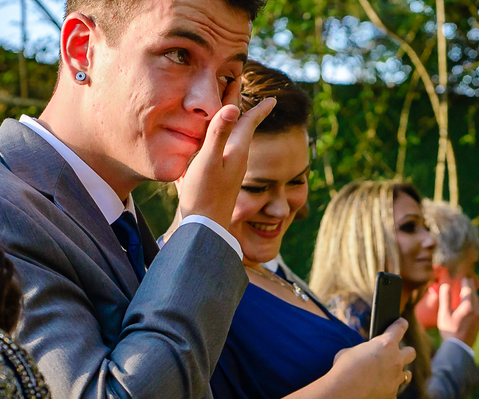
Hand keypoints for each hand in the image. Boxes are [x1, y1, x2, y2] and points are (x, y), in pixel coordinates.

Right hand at [174, 97, 276, 230]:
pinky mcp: (220, 177)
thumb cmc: (205, 194)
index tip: (273, 98)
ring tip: (232, 109)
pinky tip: (215, 139)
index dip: (260, 108)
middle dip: (243, 108)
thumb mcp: (209, 161)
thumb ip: (218, 134)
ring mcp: (229, 168)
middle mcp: (237, 158)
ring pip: (233, 138)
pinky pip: (224, 149)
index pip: (250, 122)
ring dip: (233, 122)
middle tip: (247, 93)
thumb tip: (232, 107)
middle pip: (242, 127)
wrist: (205, 226)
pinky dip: (221, 138)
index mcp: (237, 150)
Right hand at [330, 318, 415, 398]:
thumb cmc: (343, 368)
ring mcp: (396, 378)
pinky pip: (393, 396)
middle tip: (397, 355)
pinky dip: (387, 396)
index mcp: (386, 344)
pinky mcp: (392, 394)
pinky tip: (378, 395)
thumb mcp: (350, 352)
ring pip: (408, 375)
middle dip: (406, 353)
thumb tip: (363, 358)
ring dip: (400, 374)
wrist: (344, 393)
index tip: (403, 323)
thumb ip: (363, 352)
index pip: (399, 328)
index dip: (401, 324)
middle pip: (411, 353)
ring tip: (391, 376)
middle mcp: (396, 360)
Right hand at [437, 281, 478, 347]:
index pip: (468, 288)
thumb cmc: (449, 330)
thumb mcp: (444, 314)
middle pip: (474, 294)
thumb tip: (445, 285)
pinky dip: (473, 303)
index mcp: (468, 306)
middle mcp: (476, 309)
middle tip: (465, 280)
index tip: (462, 276)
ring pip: (477, 301)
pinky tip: (468, 305)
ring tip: (466, 292)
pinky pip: (477, 308)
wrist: (459, 348)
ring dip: (472, 295)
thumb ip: (445, 299)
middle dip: (469, 286)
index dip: (465, 281)